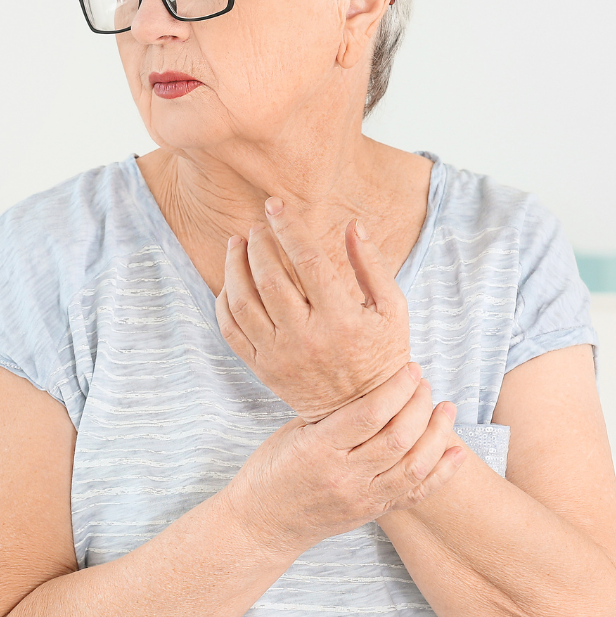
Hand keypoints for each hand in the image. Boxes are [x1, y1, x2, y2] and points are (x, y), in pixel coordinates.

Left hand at [215, 198, 409, 420]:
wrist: (362, 412)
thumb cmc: (382, 352)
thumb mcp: (391, 309)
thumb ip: (371, 264)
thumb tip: (353, 223)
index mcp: (341, 318)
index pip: (307, 261)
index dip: (288, 228)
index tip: (275, 204)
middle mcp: (306, 337)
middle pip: (268, 278)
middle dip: (257, 243)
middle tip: (257, 226)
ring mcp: (280, 355)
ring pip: (242, 302)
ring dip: (233, 266)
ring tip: (236, 244)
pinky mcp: (262, 369)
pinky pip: (230, 330)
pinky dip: (224, 301)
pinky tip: (230, 282)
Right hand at [227, 364, 464, 552]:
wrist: (263, 525)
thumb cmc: (270, 472)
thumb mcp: (291, 433)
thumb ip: (329, 413)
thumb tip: (368, 385)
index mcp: (318, 450)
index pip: (369, 414)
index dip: (396, 388)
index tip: (409, 368)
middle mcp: (345, 476)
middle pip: (399, 437)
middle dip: (419, 404)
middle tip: (423, 383)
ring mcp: (362, 498)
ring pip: (414, 466)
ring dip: (436, 433)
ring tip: (445, 408)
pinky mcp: (373, 512)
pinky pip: (415, 494)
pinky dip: (441, 472)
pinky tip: (455, 450)